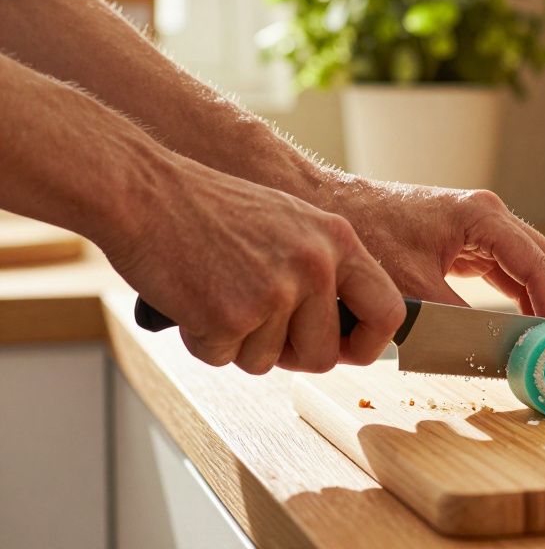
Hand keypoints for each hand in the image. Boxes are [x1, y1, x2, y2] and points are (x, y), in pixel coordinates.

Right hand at [103, 161, 404, 373]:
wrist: (145, 191)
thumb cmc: (210, 207)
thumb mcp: (291, 221)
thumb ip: (324, 267)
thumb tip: (349, 325)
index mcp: (338, 240)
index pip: (389, 311)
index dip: (369, 344)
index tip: (346, 349)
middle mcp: (315, 266)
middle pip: (325, 355)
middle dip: (291, 356)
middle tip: (257, 327)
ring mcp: (275, 293)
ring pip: (269, 363)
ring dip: (240, 344)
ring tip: (217, 293)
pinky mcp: (231, 317)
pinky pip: (224, 360)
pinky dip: (203, 342)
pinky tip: (192, 299)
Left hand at [324, 175, 544, 321]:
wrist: (329, 208)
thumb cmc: (365, 235)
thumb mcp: (411, 287)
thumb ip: (457, 321)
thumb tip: (494, 354)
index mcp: (483, 217)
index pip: (538, 266)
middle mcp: (490, 216)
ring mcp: (481, 227)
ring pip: (532, 267)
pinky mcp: (468, 241)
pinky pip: (508, 271)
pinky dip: (522, 299)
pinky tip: (527, 327)